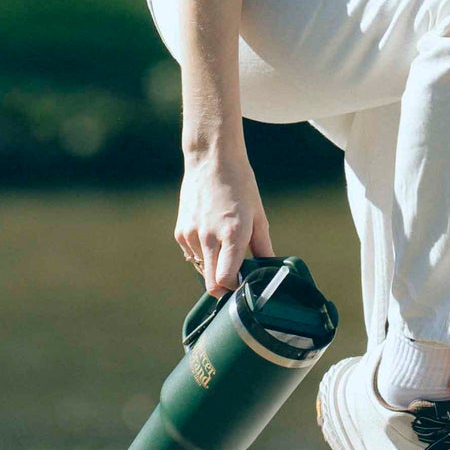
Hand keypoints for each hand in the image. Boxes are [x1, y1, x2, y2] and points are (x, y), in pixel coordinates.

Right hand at [176, 147, 272, 297]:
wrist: (211, 161)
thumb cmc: (240, 185)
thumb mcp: (258, 215)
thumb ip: (263, 247)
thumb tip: (269, 269)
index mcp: (233, 233)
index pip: (226, 279)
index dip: (234, 288)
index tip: (242, 284)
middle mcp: (209, 237)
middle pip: (211, 282)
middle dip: (223, 286)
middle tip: (235, 278)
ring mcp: (192, 235)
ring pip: (201, 268)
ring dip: (213, 265)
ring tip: (223, 243)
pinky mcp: (181, 232)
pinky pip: (192, 254)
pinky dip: (202, 252)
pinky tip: (211, 233)